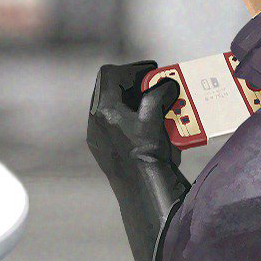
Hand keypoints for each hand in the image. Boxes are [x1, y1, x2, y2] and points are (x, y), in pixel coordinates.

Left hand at [86, 61, 180, 177]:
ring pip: (109, 106)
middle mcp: (94, 121)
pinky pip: (111, 122)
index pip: (110, 75)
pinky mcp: (102, 147)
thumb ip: (157, 96)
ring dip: (129, 99)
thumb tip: (166, 83)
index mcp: (103, 110)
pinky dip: (127, 115)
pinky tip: (144, 121)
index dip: (132, 69)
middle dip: (130, 83)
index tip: (151, 71)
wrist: (142, 191)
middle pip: (107, 89)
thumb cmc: (147, 155)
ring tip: (150, 101)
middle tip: (151, 83)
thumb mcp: (154, 120)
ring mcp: (96, 136)